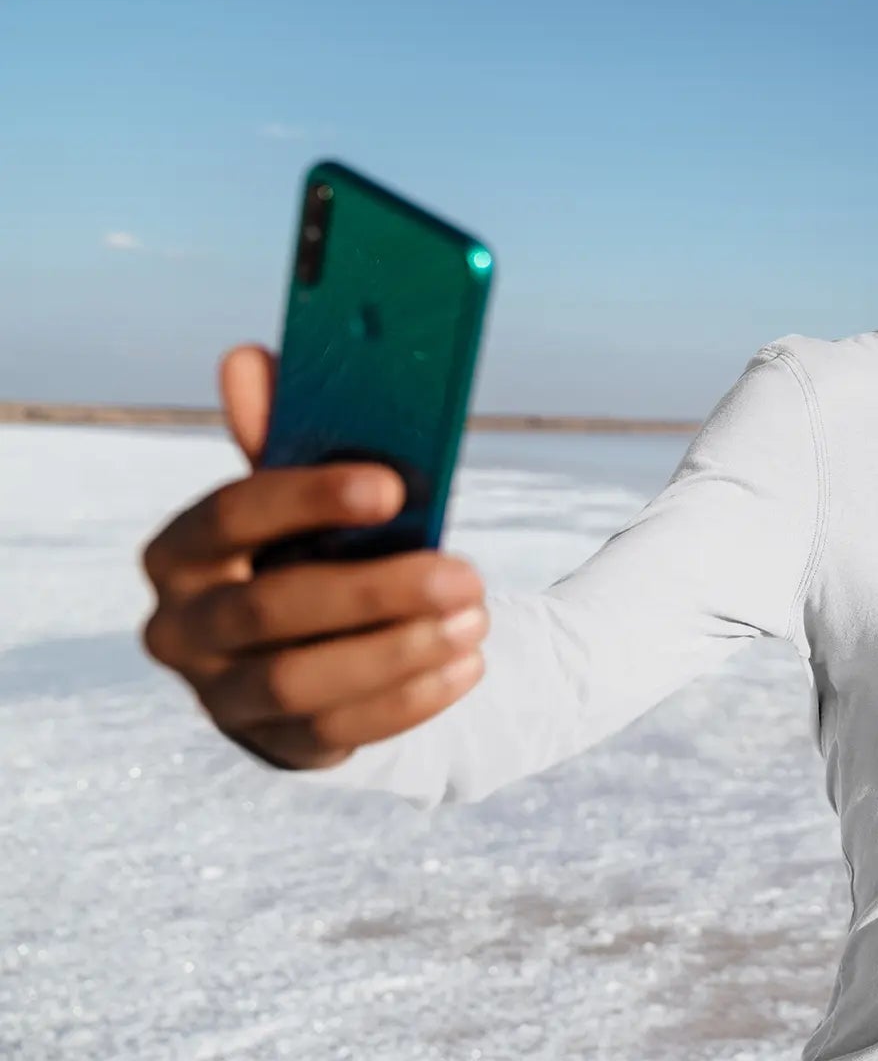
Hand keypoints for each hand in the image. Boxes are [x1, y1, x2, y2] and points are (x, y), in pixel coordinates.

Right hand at [137, 343, 489, 769]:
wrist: (307, 648)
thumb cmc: (304, 550)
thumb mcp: (298, 499)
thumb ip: (281, 438)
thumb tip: (250, 356)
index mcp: (181, 550)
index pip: (229, 515)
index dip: (307, 498)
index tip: (392, 485)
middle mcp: (182, 628)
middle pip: (271, 608)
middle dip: (376, 591)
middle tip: (466, 573)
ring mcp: (221, 695)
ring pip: (303, 680)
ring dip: (400, 650)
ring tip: (476, 619)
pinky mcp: (277, 743)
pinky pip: (341, 730)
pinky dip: (411, 698)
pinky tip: (466, 663)